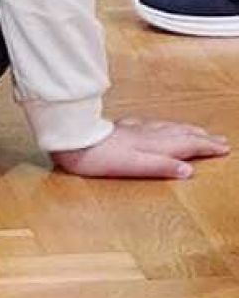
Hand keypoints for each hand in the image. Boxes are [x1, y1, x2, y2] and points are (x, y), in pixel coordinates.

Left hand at [52, 118, 228, 181]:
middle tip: (220, 141)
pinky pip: (153, 125)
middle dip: (203, 138)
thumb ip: (160, 167)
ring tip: (199, 131)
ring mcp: (136, 130)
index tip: (224, 149)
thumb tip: (188, 172)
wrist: (73, 141)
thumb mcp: (133, 166)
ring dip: (187, 130)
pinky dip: (165, 126)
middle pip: (182, 134)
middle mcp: (148, 135)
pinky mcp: (123, 129)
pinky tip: (159, 126)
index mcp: (154, 145)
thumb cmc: (100, 158)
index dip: (207, 147)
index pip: (187, 145)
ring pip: (169, 128)